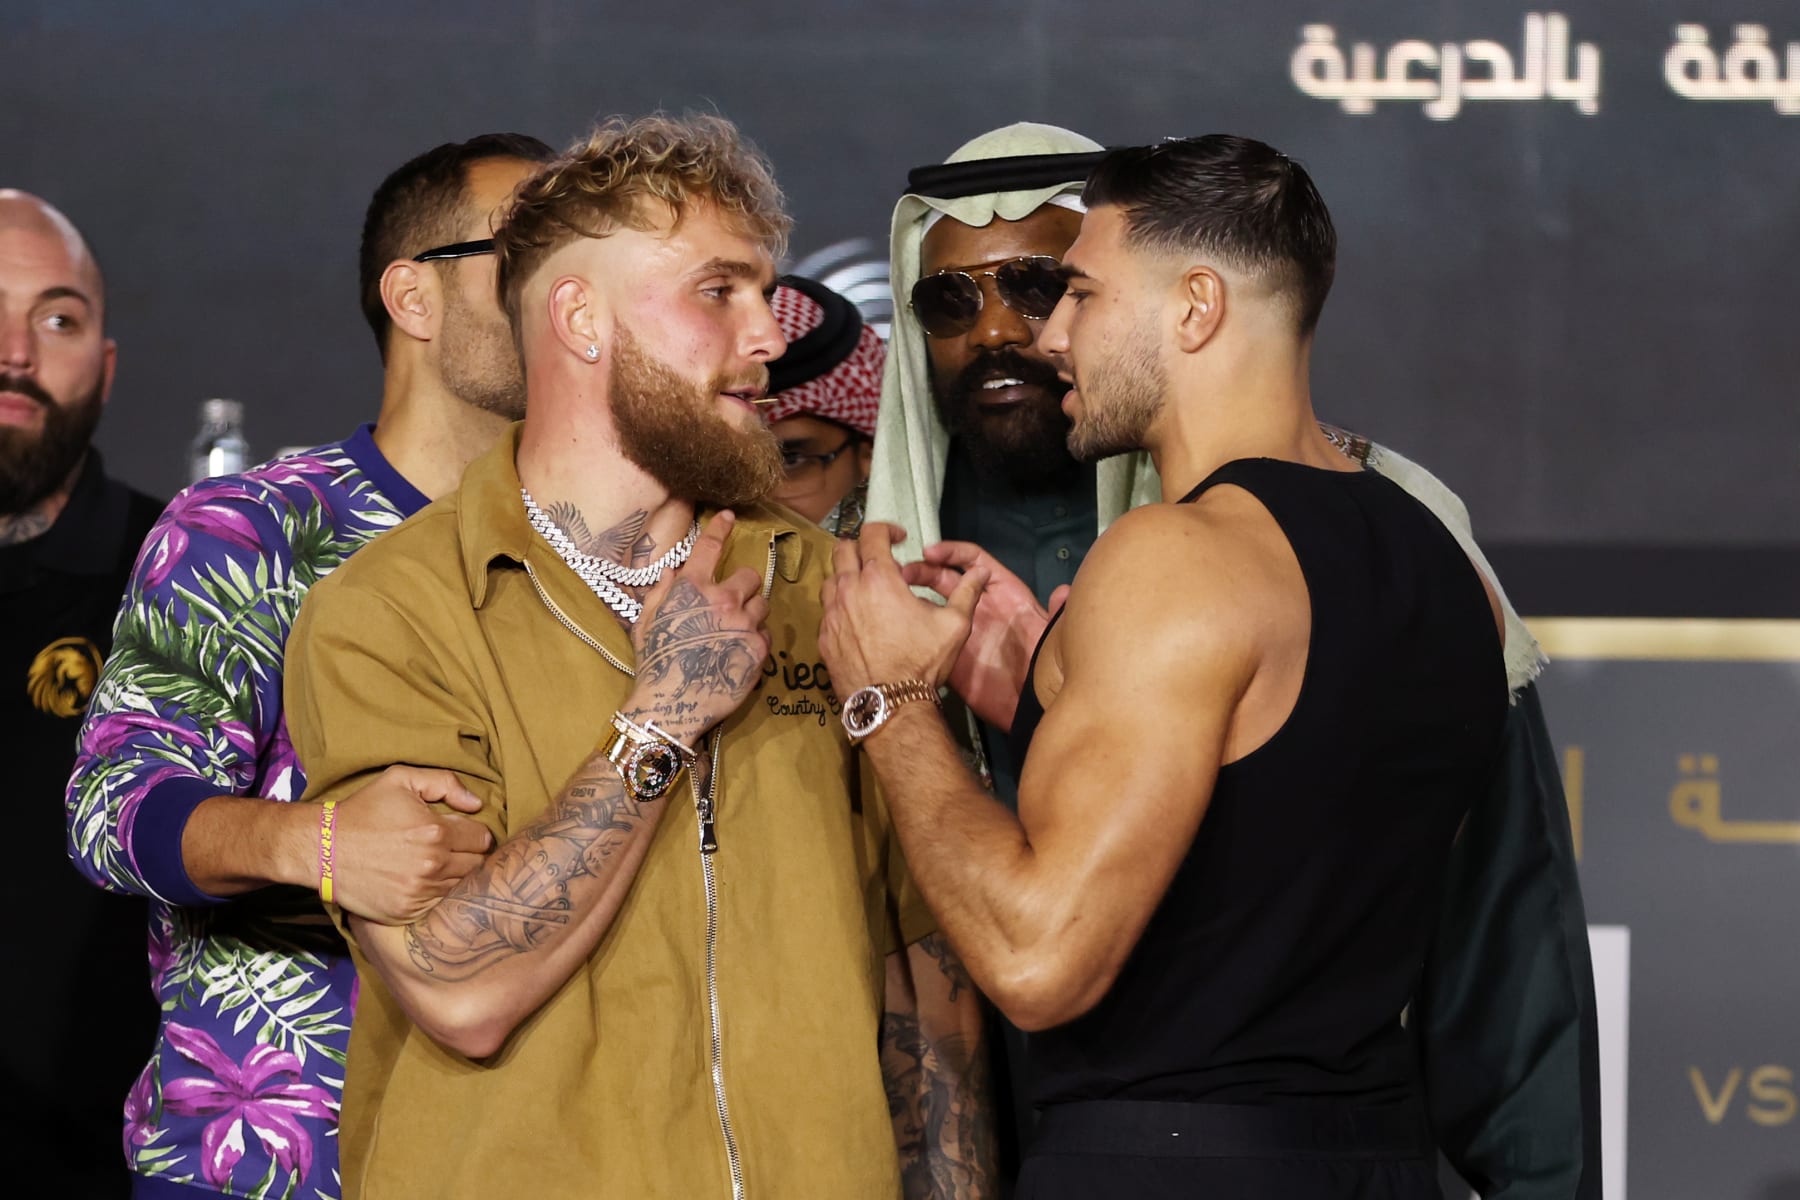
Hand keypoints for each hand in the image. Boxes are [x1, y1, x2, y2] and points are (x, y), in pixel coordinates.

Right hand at [329, 766, 493, 924]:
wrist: (322, 848)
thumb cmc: (363, 811)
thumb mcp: (401, 780)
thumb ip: (445, 783)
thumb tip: (476, 804)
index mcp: (435, 833)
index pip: (482, 838)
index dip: (474, 833)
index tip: (462, 832)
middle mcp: (431, 866)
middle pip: (476, 865)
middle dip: (468, 854)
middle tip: (451, 848)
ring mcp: (418, 893)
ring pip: (460, 887)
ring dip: (453, 875)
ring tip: (434, 863)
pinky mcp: (406, 912)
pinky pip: (438, 905)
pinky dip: (435, 894)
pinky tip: (420, 880)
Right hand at [625, 510, 771, 745]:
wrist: (672, 706)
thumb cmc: (654, 664)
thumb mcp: (646, 623)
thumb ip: (660, 593)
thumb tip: (672, 573)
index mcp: (692, 588)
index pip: (710, 547)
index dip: (721, 528)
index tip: (730, 517)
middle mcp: (722, 600)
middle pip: (751, 576)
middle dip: (744, 585)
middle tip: (733, 602)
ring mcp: (744, 625)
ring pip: (763, 604)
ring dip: (752, 612)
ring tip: (736, 629)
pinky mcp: (758, 650)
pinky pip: (767, 633)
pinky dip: (757, 638)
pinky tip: (740, 650)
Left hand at [820, 522, 987, 698]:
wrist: (891, 705)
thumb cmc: (923, 661)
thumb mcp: (955, 625)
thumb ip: (967, 593)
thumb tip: (982, 573)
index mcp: (880, 578)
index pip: (872, 533)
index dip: (887, 529)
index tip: (899, 538)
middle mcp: (848, 589)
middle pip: (842, 549)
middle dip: (861, 547)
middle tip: (880, 560)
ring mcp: (831, 614)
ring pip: (831, 579)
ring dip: (847, 576)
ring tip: (867, 591)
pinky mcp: (824, 637)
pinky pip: (827, 610)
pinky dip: (840, 606)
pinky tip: (857, 621)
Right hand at [902, 541, 1068, 732]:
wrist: (1028, 709)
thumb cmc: (1042, 669)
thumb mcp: (1052, 637)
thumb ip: (1057, 613)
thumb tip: (1065, 593)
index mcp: (1005, 594)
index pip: (975, 561)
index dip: (953, 551)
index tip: (932, 551)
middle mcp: (981, 607)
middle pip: (946, 577)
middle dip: (923, 570)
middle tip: (904, 572)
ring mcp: (963, 628)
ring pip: (932, 601)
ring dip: (913, 593)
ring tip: (894, 592)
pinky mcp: (949, 651)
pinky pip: (927, 631)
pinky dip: (911, 622)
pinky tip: (897, 619)